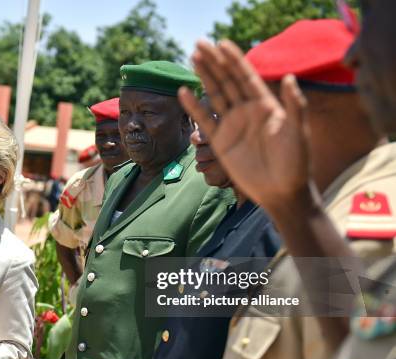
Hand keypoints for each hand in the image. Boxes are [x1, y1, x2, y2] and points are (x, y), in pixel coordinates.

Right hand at [179, 40, 311, 211]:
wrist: (281, 191)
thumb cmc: (295, 162)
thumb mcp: (297, 132)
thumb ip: (294, 105)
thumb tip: (289, 77)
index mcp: (265, 105)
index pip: (246, 77)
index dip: (234, 60)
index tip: (221, 44)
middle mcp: (247, 111)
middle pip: (227, 81)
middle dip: (214, 62)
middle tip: (200, 44)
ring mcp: (232, 125)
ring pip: (215, 95)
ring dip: (204, 77)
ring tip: (193, 58)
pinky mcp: (220, 142)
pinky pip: (204, 121)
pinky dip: (193, 107)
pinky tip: (183, 92)